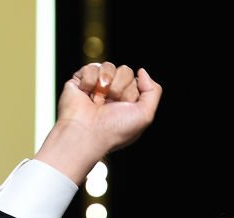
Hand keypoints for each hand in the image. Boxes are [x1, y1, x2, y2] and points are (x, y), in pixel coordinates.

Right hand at [34, 62, 161, 183]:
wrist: (87, 133)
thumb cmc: (115, 130)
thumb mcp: (145, 115)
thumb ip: (153, 91)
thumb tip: (142, 71)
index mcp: (128, 101)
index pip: (137, 81)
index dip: (132, 92)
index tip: (124, 108)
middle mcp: (113, 93)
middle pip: (125, 70)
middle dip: (120, 87)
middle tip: (110, 104)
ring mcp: (96, 86)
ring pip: (108, 66)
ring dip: (105, 84)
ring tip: (98, 101)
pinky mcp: (80, 81)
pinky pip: (91, 67)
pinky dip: (90, 82)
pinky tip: (86, 95)